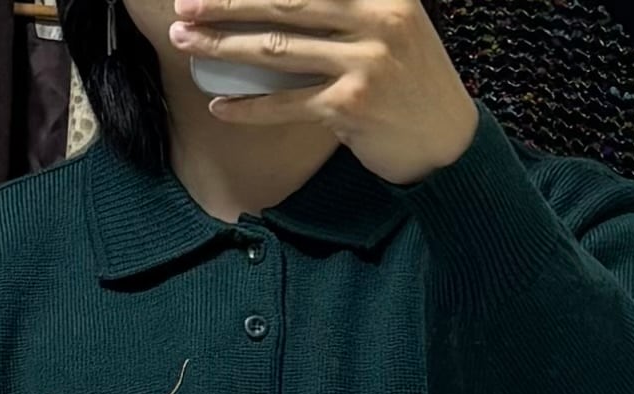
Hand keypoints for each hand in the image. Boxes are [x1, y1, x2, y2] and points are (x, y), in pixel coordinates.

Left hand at [167, 0, 479, 184]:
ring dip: (223, 47)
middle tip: (185, 3)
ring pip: (277, 50)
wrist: (447, 140)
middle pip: (283, 2)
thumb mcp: (393, 23)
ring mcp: (364, 63)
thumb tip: (285, 3)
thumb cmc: (411, 81)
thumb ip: (350, 6)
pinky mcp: (351, 107)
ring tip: (186, 42)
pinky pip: (288, 104)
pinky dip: (250, 108)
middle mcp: (376, 17)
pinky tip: (219, 106)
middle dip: (226, 2)